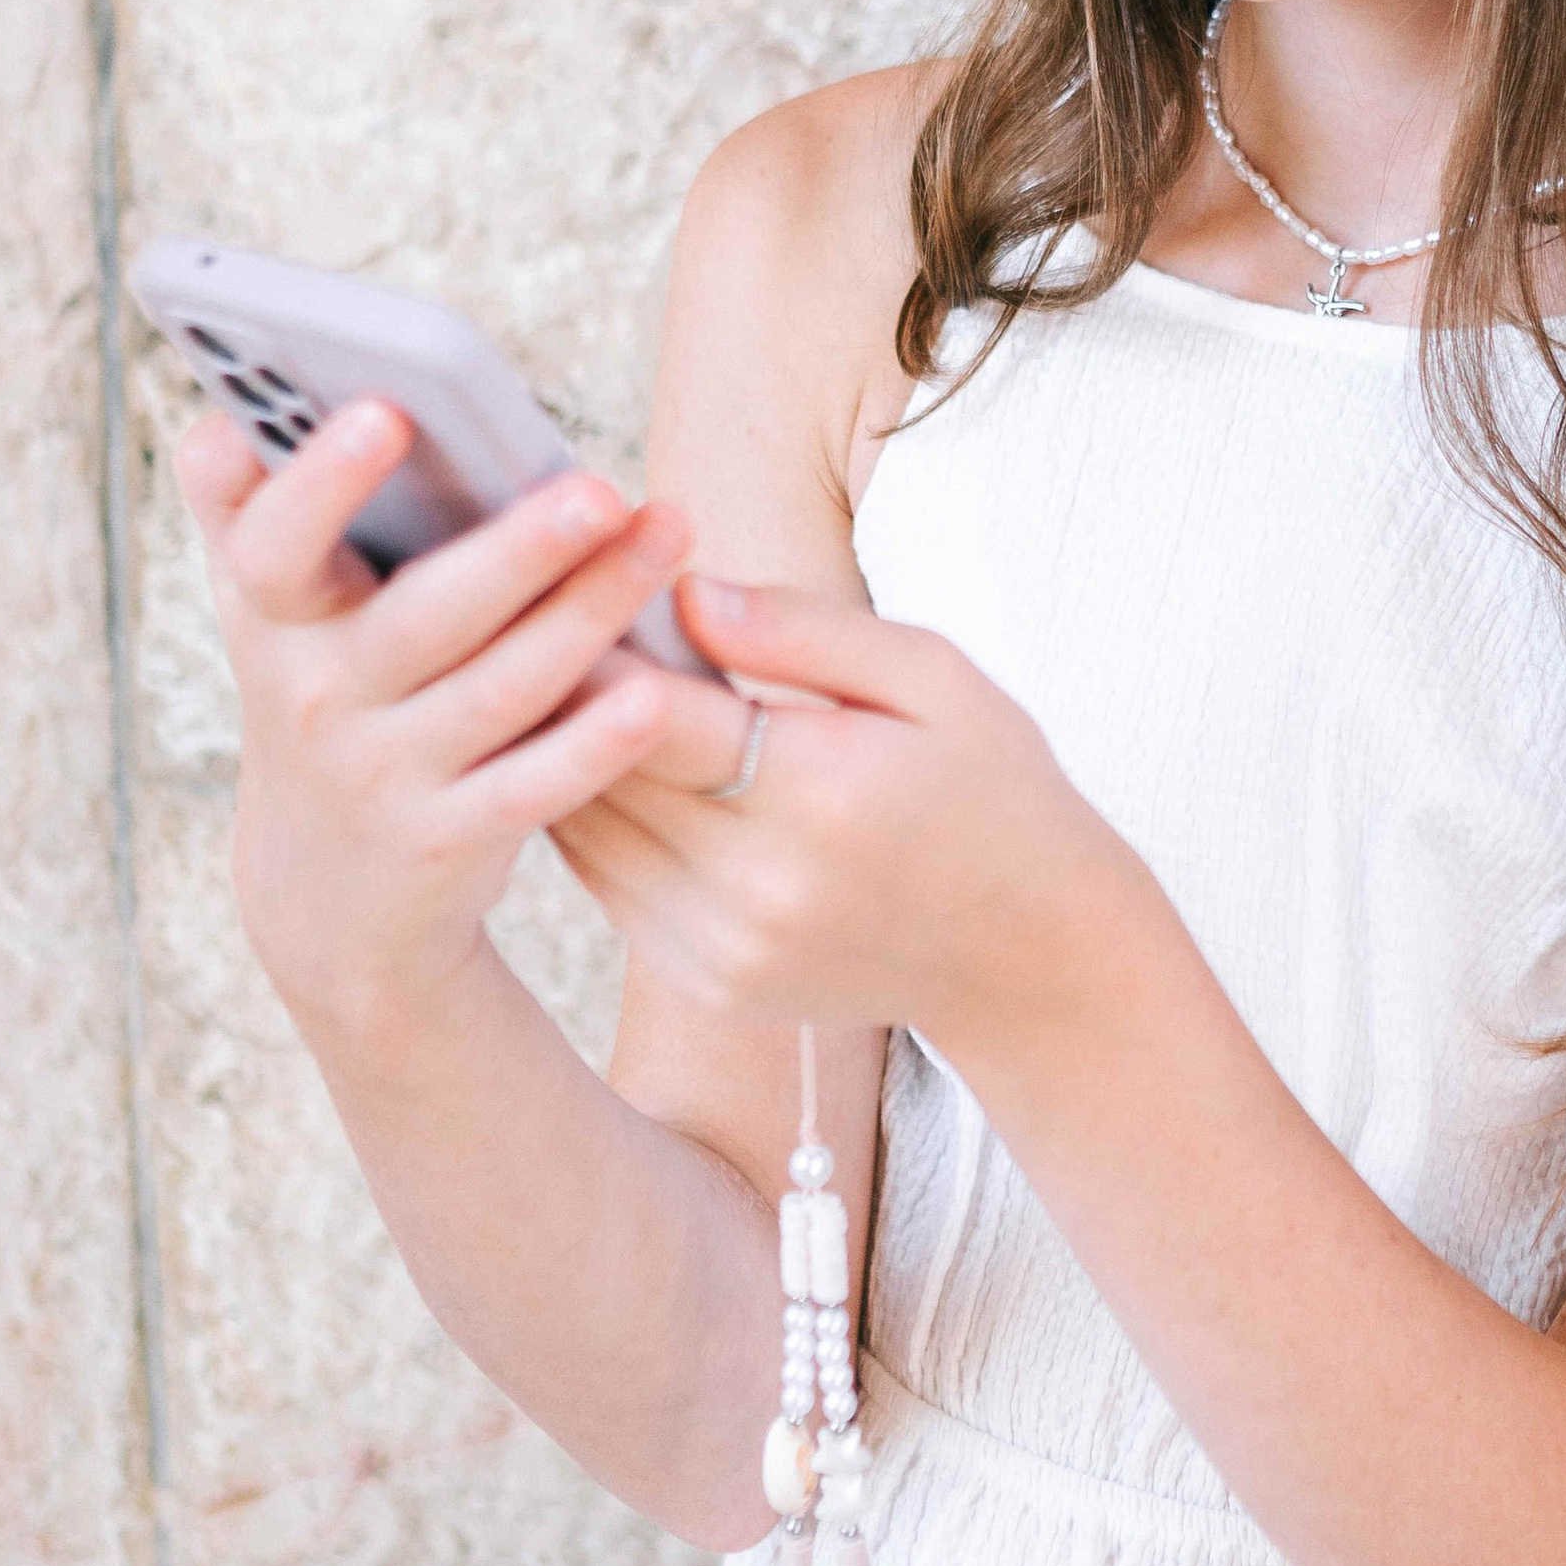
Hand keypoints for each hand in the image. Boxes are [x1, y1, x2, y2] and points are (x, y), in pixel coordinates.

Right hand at [175, 398, 696, 1037]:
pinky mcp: (450, 840)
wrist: (325, 896)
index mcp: (276, 619)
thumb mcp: (273, 613)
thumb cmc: (324, 696)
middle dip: (515, 552)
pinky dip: (593, 744)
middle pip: (423, 615)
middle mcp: (320, 697)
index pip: (273, 544)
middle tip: (599, 489)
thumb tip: (229, 412)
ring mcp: (384, 775)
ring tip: (666, 538)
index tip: (385, 411)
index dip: (319, 481)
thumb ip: (255, 508)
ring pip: (500, 689)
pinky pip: (531, 786)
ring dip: (589, 614)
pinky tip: (655, 693)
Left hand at [549, 577, 1145, 1052]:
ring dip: (555, 753)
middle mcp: (760, 886)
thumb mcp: (934, 679)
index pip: (652, 711)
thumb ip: (804, 631)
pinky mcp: (705, 983)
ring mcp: (724, 947)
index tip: (561, 582)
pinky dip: (588, 816)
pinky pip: (606, 884)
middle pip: (600, 770)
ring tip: (541, 675)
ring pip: (584, 830)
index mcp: (820, 794)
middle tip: (533, 612)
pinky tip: (589, 758)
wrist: (1031, 957)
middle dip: (560, 687)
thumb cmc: (994, 790)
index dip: (592, 642)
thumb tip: (682, 591)